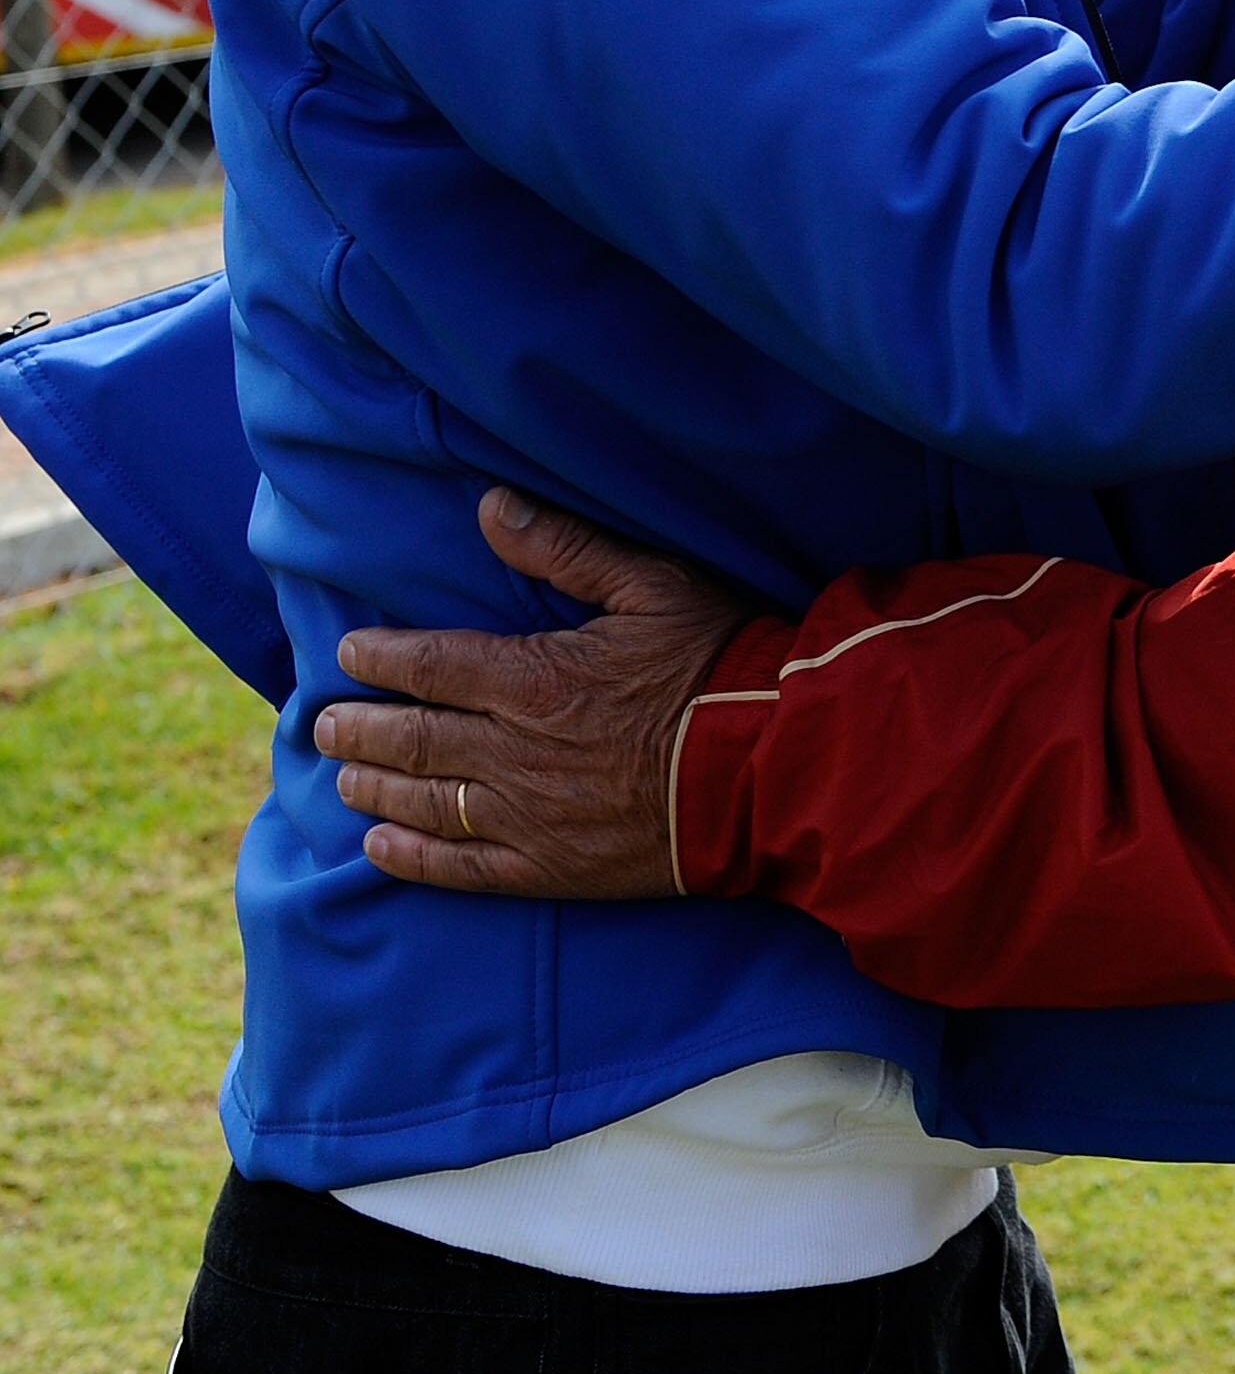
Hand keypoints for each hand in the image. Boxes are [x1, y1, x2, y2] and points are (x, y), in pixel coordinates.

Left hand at [313, 490, 750, 897]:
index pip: (431, 665)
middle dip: (360, 729)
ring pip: (426, 801)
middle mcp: (515, 751)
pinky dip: (414, 859)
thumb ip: (567, 548)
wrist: (771, 768)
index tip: (347, 654)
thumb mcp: (654, 585)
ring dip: (374, 788)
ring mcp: (529, 816)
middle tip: (323, 724)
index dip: (381, 660)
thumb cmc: (718, 664)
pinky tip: (381, 850)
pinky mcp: (552, 867)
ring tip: (341, 779)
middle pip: (413, 738)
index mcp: (534, 678)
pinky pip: (463, 868)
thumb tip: (491, 505)